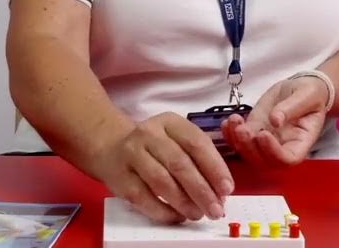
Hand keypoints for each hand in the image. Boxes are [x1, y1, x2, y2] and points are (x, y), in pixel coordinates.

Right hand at [88, 112, 234, 223]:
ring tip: (197, 214)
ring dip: (184, 203)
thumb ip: (198, 159)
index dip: (214, 167)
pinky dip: (163, 211)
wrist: (111, 146)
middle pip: (180, 164)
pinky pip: (144, 198)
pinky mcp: (120, 178)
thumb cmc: (154, 146)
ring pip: (162, 182)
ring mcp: (132, 155)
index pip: (196, 143)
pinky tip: (176, 216)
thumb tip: (220, 191)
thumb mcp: (176, 140)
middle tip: (216, 209)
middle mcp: (149, 134)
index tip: (227, 189)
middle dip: (202, 190)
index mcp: (170, 122)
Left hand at [220, 75, 327, 166]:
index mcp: (301, 142)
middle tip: (243, 129)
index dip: (273, 152)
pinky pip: (239, 140)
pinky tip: (228, 122)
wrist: (300, 88)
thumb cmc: (310, 94)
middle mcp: (282, 147)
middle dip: (250, 148)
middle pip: (264, 161)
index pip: (287, 159)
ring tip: (234, 121)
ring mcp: (266, 141)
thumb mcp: (307, 96)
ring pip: (248, 153)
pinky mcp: (254, 131)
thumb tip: (276, 120)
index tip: (263, 134)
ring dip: (237, 141)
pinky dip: (230, 134)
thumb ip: (292, 107)